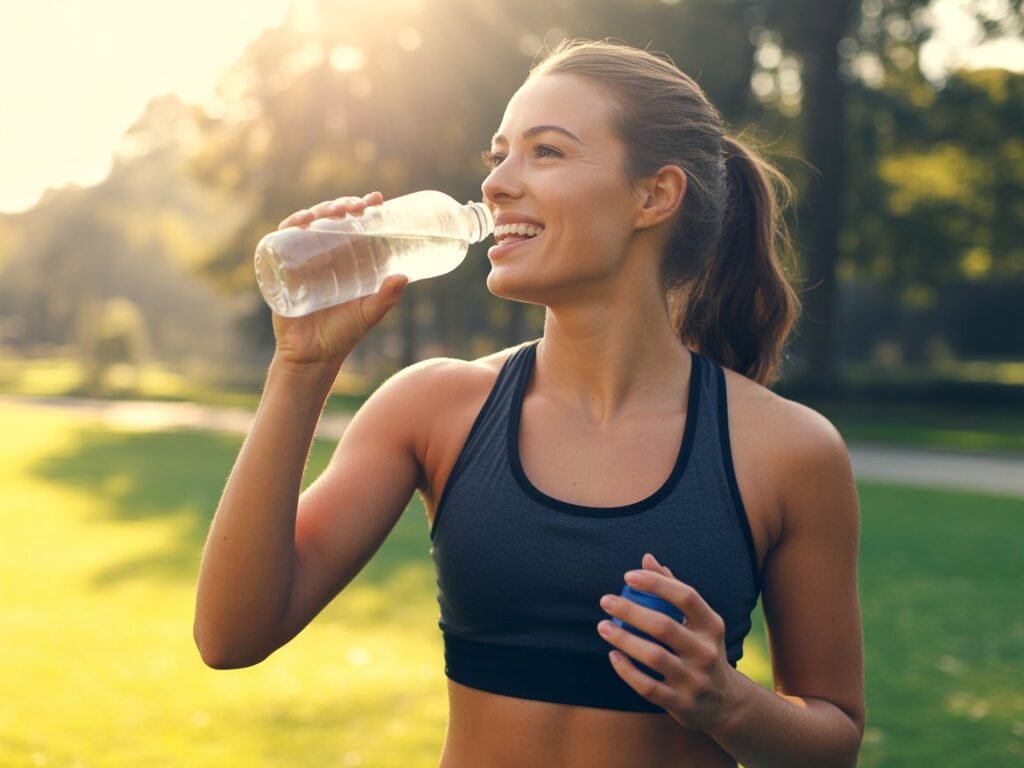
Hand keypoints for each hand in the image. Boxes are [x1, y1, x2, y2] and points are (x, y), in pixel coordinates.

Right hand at [271, 192, 407, 365]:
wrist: (312, 356)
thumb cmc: (343, 334)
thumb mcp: (369, 313)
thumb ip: (386, 297)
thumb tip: (404, 276)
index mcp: (345, 259)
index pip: (353, 225)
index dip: (363, 208)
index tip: (377, 199)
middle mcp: (323, 255)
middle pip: (330, 219)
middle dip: (343, 205)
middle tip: (358, 206)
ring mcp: (301, 259)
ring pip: (308, 224)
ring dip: (320, 210)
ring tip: (336, 211)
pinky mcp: (282, 269)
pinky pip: (282, 240)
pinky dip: (290, 226)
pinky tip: (302, 222)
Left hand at [597, 553, 738, 731]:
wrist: (724, 704)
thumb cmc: (701, 650)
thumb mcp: (698, 622)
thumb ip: (673, 589)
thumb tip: (647, 558)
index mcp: (712, 626)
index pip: (685, 596)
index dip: (656, 583)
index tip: (628, 576)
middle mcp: (706, 652)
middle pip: (664, 626)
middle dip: (630, 610)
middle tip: (605, 600)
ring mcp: (695, 680)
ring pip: (654, 657)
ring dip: (623, 639)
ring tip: (603, 626)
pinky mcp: (682, 703)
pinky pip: (648, 687)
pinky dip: (627, 671)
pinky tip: (613, 656)